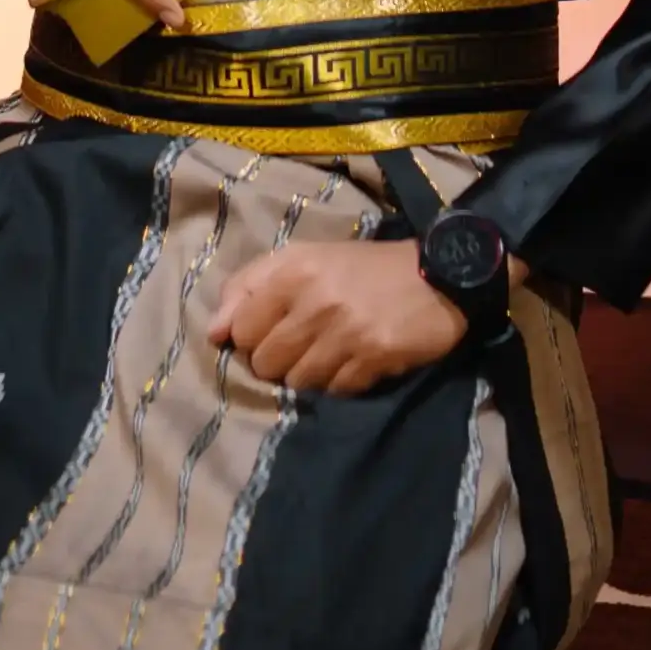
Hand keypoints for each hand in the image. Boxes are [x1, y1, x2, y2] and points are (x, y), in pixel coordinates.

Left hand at [208, 239, 469, 394]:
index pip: (242, 329)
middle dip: (278, 361)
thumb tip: (213, 332)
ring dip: (308, 376)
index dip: (252, 338)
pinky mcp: (373, 359)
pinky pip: (334, 392)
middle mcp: (315, 301)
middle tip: (302, 347)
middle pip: (265, 363)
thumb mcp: (305, 258)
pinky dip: (339, 384)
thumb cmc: (361, 268)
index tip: (272, 333)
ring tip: (328, 356)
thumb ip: (251, 285)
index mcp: (294, 270)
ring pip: (297, 383)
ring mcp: (345, 333)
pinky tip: (353, 364)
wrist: (437, 275)